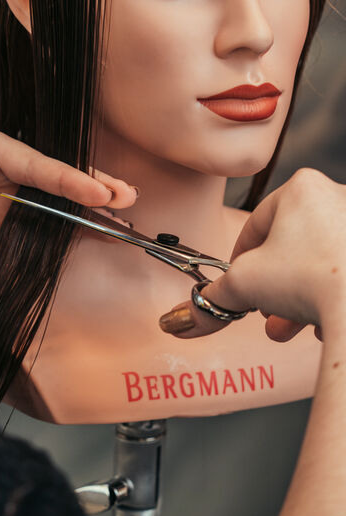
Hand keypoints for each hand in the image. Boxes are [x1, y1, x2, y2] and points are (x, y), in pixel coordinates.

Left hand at [0, 122, 137, 262]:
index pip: (29, 160)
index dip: (63, 175)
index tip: (93, 189)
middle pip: (51, 180)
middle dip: (89, 188)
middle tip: (125, 200)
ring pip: (49, 207)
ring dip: (84, 215)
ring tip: (121, 223)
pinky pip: (33, 232)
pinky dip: (62, 237)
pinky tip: (90, 241)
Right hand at [159, 169, 345, 341]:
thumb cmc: (309, 280)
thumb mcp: (243, 285)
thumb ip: (213, 297)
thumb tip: (184, 320)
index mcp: (301, 188)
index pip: (256, 226)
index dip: (240, 262)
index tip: (237, 285)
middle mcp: (337, 196)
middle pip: (294, 248)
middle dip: (277, 288)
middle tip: (268, 313)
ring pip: (323, 263)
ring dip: (303, 297)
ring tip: (293, 327)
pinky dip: (335, 297)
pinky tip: (327, 323)